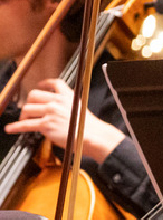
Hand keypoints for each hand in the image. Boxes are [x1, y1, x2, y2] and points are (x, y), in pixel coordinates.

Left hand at [5, 79, 125, 160]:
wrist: (94, 136)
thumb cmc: (89, 127)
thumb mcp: (81, 109)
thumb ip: (67, 106)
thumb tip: (54, 111)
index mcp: (68, 96)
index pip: (54, 84)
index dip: (44, 84)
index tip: (40, 86)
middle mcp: (58, 101)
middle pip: (34, 95)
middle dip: (29, 103)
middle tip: (29, 110)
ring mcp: (51, 112)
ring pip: (27, 109)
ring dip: (23, 116)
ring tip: (24, 121)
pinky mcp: (46, 124)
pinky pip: (26, 124)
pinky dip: (16, 127)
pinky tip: (11, 128)